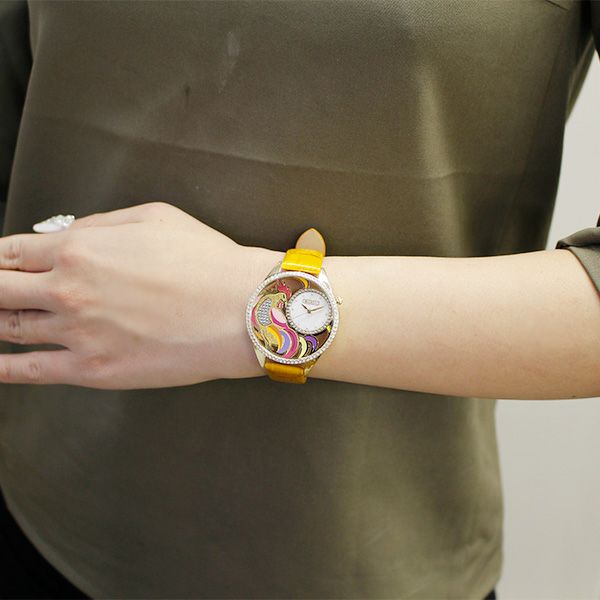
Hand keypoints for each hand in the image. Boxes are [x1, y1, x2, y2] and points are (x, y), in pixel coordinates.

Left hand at [0, 202, 282, 388]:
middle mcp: (67, 289)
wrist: (240, 309)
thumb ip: (97, 223)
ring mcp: (77, 333)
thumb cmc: (206, 261)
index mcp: (79, 248)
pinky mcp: (93, 369)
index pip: (9, 252)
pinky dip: (2, 368)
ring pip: (7, 328)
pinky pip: (29, 371)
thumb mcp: (153, 217)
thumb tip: (66, 236)